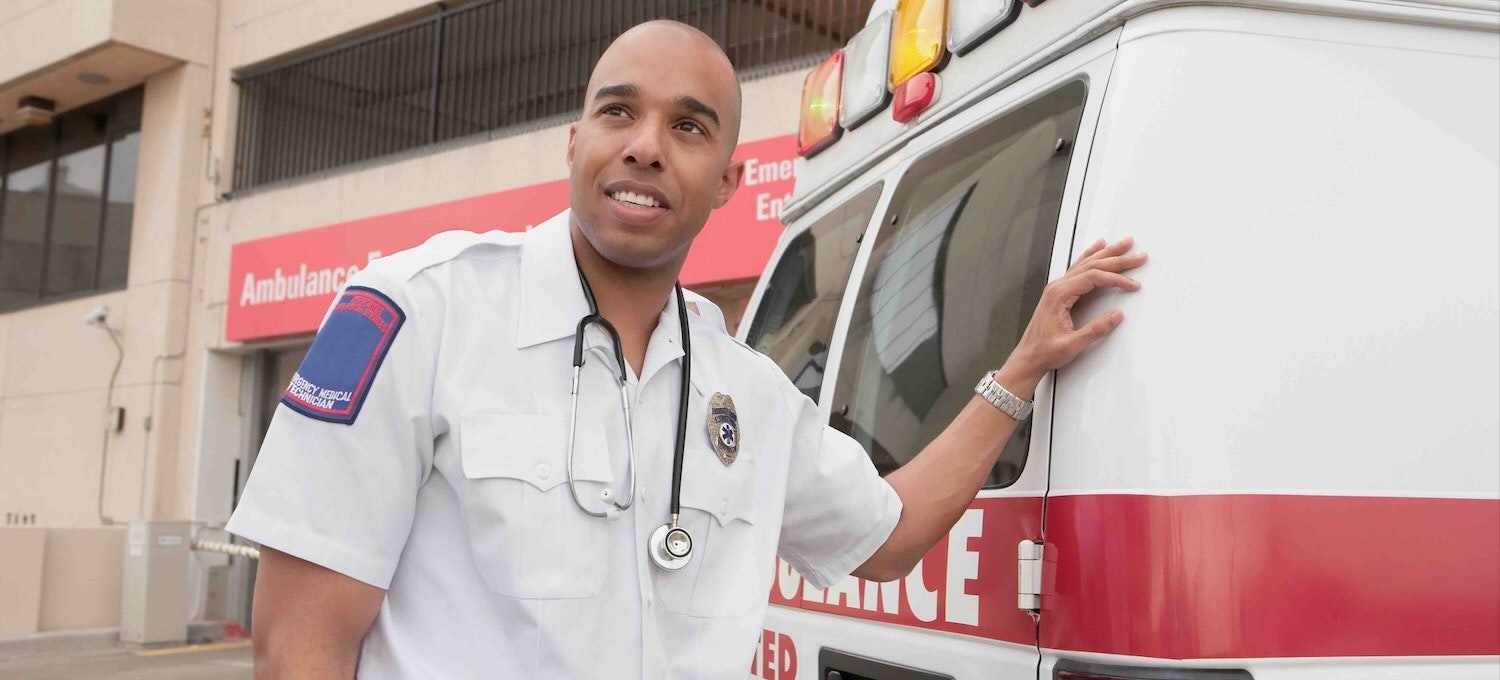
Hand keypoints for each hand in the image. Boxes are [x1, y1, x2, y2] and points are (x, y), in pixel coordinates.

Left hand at [1000, 237, 1146, 393]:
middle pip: (1092, 265)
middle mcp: (1057, 287)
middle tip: (1137, 256)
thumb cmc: (1044, 351)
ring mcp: (1057, 288)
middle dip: (1117, 259)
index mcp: (1059, 295)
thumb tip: (1116, 315)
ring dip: (1107, 253)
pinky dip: (1090, 256)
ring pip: (1086, 263)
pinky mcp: (1059, 293)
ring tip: (1124, 244)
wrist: (1028, 358)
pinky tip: (1097, 248)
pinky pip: (1078, 268)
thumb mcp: (1072, 344)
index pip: (1093, 277)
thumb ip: (1095, 329)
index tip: (1132, 284)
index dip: (1115, 279)